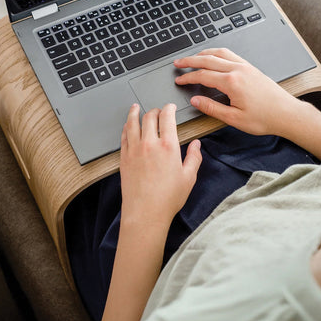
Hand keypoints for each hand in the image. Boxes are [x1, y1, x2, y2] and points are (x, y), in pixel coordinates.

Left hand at [119, 103, 201, 227]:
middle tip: (157, 110)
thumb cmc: (167, 199)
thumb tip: (197, 145)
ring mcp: (134, 150)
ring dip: (135, 112)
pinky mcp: (124, 157)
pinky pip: (124, 136)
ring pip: (133, 123)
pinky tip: (127, 125)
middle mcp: (150, 144)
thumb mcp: (189, 178)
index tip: (170, 107)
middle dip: (155, 110)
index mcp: (168, 146)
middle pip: (149, 117)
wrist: (145, 213)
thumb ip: (194, 158)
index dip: (169, 108)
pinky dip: (126, 127)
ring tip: (135, 107)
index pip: (167, 117)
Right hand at [174, 47, 300, 136]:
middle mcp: (238, 70)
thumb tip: (196, 101)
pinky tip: (214, 57)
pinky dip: (217, 53)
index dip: (188, 77)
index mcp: (232, 82)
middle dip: (190, 60)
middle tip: (178, 62)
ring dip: (203, 53)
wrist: (287, 114)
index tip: (179, 80)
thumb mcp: (234, 119)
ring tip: (192, 57)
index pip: (203, 76)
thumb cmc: (264, 118)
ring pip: (219, 53)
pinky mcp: (251, 67)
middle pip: (208, 59)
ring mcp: (245, 66)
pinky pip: (230, 54)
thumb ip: (212, 108)